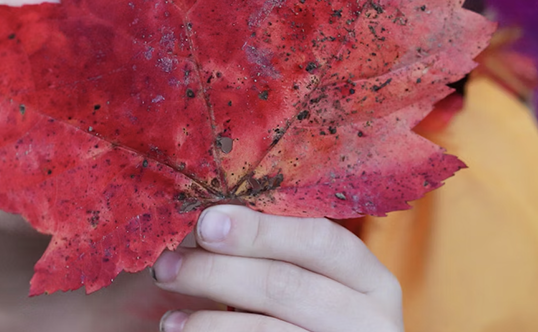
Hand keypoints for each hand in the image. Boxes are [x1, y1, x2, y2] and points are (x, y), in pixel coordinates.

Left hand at [151, 205, 402, 331]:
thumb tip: (205, 217)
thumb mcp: (299, 277)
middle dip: (217, 272)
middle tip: (165, 268)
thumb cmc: (294, 313)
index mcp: (369, 278)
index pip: (320, 239)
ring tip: (167, 319)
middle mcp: (372, 320)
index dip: (260, 229)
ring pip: (268, 330)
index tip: (205, 223)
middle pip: (287, 285)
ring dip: (207, 322)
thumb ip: (266, 246)